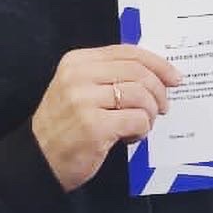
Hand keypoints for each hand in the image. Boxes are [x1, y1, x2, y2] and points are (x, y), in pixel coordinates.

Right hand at [31, 45, 181, 191]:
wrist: (38, 160)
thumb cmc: (65, 125)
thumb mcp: (79, 89)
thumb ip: (109, 75)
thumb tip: (156, 73)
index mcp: (77, 61)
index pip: (128, 52)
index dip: (157, 63)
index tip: (174, 77)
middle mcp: (79, 76)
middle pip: (138, 72)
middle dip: (158, 91)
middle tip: (162, 107)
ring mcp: (84, 101)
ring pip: (141, 96)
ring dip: (150, 113)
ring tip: (142, 125)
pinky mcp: (94, 127)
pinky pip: (137, 120)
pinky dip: (142, 129)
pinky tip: (131, 136)